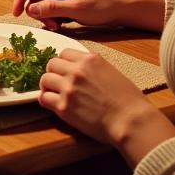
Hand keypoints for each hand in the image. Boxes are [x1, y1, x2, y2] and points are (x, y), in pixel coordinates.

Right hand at [12, 0, 132, 29]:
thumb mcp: (77, 8)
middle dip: (36, 11)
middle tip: (48, 25)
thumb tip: (29, 8)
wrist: (125, 8)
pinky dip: (52, 17)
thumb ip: (52, 8)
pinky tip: (62, 24)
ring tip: (57, 26)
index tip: (16, 13)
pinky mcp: (67, 0)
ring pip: (42, 4)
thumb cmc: (104, 5)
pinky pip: (51, 8)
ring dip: (45, 16)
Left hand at [38, 48, 166, 156]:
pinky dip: (45, 100)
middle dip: (54, 73)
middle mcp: (77, 70)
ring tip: (53, 93)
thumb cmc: (129, 101)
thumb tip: (82, 71)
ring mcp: (68, 87)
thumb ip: (93, 68)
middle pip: (51, 64)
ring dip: (48, 86)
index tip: (65, 71)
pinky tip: (52, 104)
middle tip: (57, 83)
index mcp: (90, 59)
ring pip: (45, 79)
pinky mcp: (63, 106)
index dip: (64, 63)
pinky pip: (43, 98)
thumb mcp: (112, 72)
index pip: (64, 53)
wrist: (131, 122)